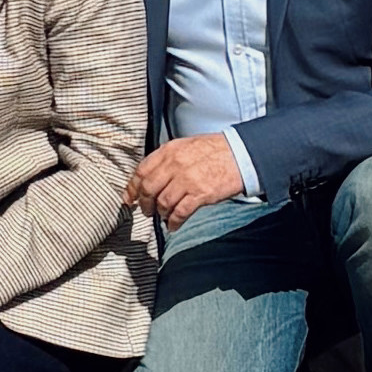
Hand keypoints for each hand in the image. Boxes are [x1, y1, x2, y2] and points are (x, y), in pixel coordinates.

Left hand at [126, 135, 251, 228]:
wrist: (241, 154)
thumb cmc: (215, 150)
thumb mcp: (186, 146)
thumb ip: (167, 159)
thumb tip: (151, 177)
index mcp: (169, 151)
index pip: (141, 171)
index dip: (132, 188)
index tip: (129, 198)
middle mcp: (175, 164)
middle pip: (148, 189)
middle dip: (145, 204)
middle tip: (147, 211)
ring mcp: (187, 179)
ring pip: (162, 202)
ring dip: (160, 213)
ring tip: (163, 217)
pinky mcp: (201, 194)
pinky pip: (180, 212)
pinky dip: (174, 222)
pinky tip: (174, 225)